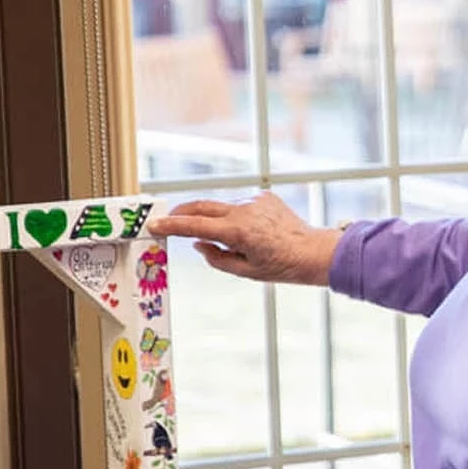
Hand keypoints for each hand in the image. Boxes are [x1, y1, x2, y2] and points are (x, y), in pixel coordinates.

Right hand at [147, 192, 343, 286]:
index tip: (154, 224)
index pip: (194, 226)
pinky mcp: (263, 197)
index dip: (171, 225)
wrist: (313, 251)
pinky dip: (234, 215)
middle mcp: (243, 210)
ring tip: (219, 236)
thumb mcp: (245, 271)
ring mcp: (254, 200)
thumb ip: (216, 258)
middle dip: (182, 213)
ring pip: (221, 206)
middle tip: (168, 220)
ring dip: (212, 217)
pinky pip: (239, 205)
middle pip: (201, 207)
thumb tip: (199, 244)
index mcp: (237, 231)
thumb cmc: (282, 266)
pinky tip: (248, 232)